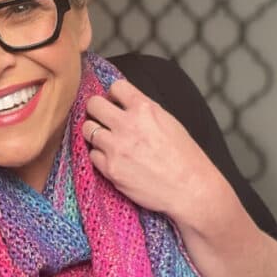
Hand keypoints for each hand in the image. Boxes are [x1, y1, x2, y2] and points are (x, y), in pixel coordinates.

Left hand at [82, 79, 217, 222]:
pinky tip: (112, 159)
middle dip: (96, 110)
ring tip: (106, 141)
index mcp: (145, 109)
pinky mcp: (110, 168)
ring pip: (87, 130)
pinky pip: (92, 155)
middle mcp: (128, 125)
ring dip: (94, 133)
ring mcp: (116, 147)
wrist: (189, 189)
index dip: (113, 95)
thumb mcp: (169, 122)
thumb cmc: (184, 158)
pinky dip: (99, 156)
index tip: (114, 102)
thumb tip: (125, 104)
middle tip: (101, 119)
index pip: (116, 87)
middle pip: (93, 104)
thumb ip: (144, 111)